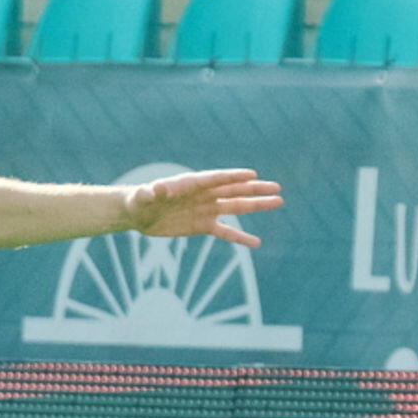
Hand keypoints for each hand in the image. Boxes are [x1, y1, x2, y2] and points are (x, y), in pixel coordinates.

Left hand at [124, 168, 283, 248]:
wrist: (139, 213)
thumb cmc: (140, 199)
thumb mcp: (144, 195)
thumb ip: (152, 192)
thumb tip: (157, 189)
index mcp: (192, 183)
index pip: (217, 178)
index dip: (234, 177)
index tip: (252, 175)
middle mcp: (204, 194)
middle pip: (234, 190)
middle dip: (255, 189)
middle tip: (277, 188)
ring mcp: (206, 209)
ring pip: (236, 207)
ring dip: (256, 205)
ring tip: (278, 201)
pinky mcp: (203, 226)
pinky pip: (225, 232)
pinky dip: (240, 237)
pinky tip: (256, 242)